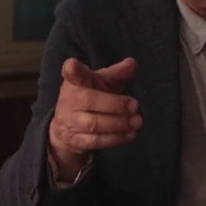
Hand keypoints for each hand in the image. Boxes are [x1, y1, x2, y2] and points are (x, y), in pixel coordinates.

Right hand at [48, 57, 141, 178]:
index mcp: (74, 81)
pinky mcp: (74, 140)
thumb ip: (117, 73)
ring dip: (119, 123)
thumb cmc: (92, 96)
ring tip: (137, 122)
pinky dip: (115, 139)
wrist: (68, 126)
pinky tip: (130, 134)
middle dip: (115, 104)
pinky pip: (96, 141)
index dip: (72, 69)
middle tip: (135, 106)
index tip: (72, 64)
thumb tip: (132, 63)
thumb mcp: (102, 82)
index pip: (71, 73)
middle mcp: (68, 99)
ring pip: (94, 124)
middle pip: (90, 101)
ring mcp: (69, 121)